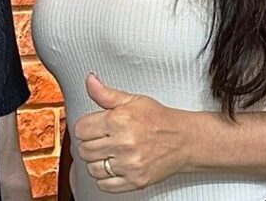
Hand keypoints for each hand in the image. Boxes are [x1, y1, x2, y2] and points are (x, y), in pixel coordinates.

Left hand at [73, 74, 194, 192]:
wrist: (184, 140)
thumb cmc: (159, 119)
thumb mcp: (133, 100)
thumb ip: (106, 93)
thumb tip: (90, 80)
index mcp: (119, 120)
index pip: (81, 129)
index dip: (85, 127)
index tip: (92, 127)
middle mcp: (123, 143)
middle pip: (84, 150)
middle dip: (90, 144)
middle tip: (101, 140)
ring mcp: (129, 164)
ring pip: (92, 168)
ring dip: (96, 161)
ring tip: (107, 153)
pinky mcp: (135, 180)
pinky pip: (105, 185)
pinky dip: (105, 178)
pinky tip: (113, 167)